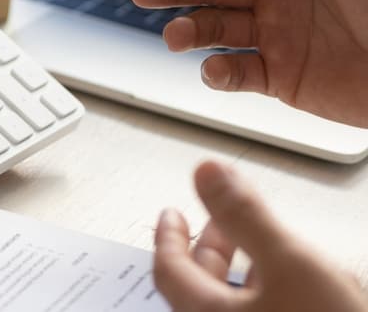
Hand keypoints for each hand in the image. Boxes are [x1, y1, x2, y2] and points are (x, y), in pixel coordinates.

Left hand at [153, 161, 366, 311]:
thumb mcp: (290, 264)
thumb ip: (245, 216)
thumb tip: (207, 174)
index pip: (168, 271)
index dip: (169, 236)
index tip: (171, 214)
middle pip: (200, 291)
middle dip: (211, 251)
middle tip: (218, 225)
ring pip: (235, 308)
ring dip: (247, 277)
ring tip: (268, 253)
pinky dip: (273, 300)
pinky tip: (303, 289)